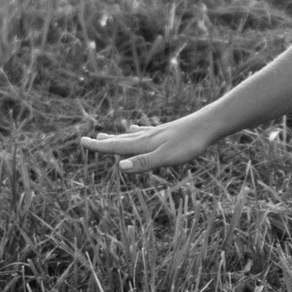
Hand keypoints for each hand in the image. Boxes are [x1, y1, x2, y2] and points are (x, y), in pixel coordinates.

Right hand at [80, 104, 229, 173]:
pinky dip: (136, 132)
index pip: (117, 147)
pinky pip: (145, 132)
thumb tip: (120, 167)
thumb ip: (144, 163)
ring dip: (117, 137)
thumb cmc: (189, 144)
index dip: (99, 147)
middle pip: (121, 140)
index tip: (82, 142)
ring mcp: (157, 133)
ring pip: (131, 136)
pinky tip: (136, 129)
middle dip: (104, 142)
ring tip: (105, 135)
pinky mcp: (167, 132)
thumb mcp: (166, 157)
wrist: (208, 125)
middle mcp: (147, 137)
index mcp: (144, 144)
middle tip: (87, 140)